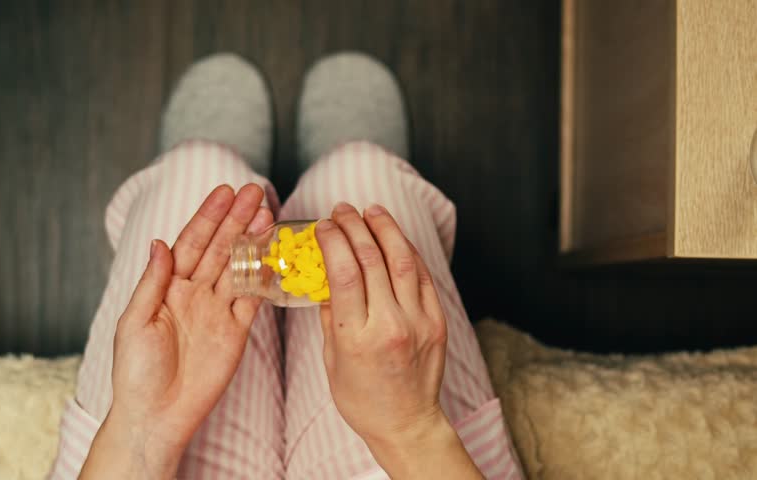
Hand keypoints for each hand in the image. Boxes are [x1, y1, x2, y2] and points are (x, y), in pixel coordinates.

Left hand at [80, 184, 272, 479]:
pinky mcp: (237, 331)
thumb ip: (153, 282)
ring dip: (253, 240)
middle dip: (237, 219)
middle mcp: (194, 293)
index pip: (191, 242)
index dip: (208, 217)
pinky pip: (253, 299)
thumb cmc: (136, 372)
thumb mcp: (135, 322)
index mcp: (168, 287)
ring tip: (268, 214)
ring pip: (239, 267)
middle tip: (256, 192)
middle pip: (220, 248)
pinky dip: (263, 277)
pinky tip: (273, 255)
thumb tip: (160, 242)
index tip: (225, 192)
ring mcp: (217, 311)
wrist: (157, 416)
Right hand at [315, 202, 481, 479]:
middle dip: (354, 226)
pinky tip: (395, 238)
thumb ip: (329, 316)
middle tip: (342, 210)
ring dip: (385, 229)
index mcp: (356, 337)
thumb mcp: (332, 360)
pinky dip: (408, 252)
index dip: (333, 240)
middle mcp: (390, 325)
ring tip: (371, 211)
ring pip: (402, 260)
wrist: (406, 423)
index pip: (344, 272)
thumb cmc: (361, 398)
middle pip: (371, 259)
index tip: (323, 225)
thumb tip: (326, 276)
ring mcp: (418, 322)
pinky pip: (422, 277)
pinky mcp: (437, 322)